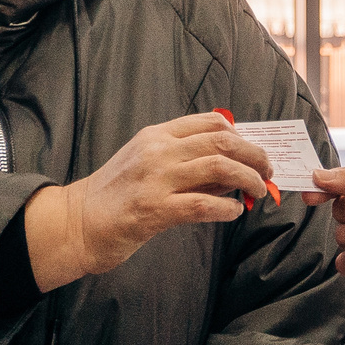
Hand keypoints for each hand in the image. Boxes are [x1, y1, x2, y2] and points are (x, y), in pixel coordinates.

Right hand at [27, 114, 271, 290]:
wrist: (77, 222)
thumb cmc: (115, 195)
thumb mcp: (146, 164)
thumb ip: (184, 160)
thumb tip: (231, 167)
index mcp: (156, 135)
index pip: (210, 122)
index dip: (242, 135)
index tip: (254, 151)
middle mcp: (158, 151)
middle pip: (222, 141)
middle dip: (255, 155)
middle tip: (267, 171)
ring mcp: (156, 180)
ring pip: (219, 167)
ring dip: (248, 179)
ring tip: (258, 191)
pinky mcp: (154, 210)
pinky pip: (203, 204)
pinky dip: (227, 208)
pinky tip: (234, 213)